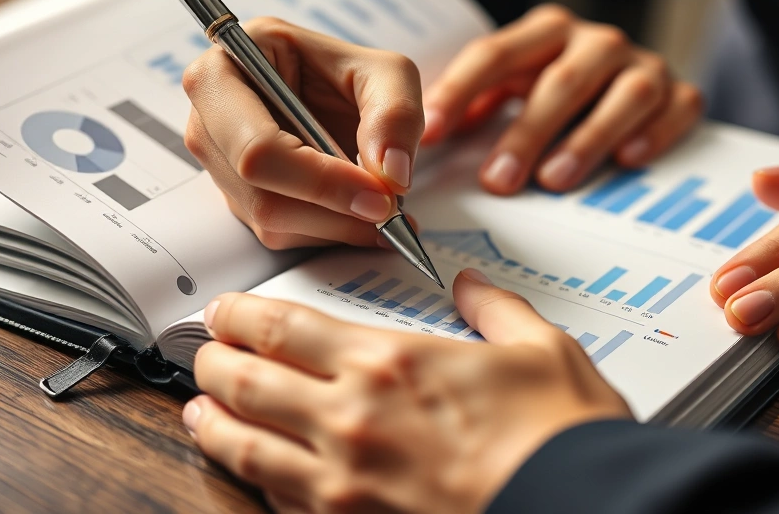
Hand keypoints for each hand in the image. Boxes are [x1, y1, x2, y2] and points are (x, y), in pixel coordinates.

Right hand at [182, 17, 423, 249]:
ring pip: (273, 223)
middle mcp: (208, 122)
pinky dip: (330, 230)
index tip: (378, 196)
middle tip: (389, 211)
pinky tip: (359, 212)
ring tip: (384, 207)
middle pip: (261, 195)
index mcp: (224, 72)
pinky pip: (282, 234)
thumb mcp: (388, 73)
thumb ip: (395, 114)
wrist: (338, 94)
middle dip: (333, 211)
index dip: (320, 181)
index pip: (258, 148)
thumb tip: (391, 176)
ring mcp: (219, 166)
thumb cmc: (349, 72)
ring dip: (337, 226)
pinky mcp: (239, 198)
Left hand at [185, 269, 630, 512]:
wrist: (579, 511)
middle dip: (213, 362)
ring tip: (199, 410)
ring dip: (212, 423)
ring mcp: (342, 483)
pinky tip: (253, 473)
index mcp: (389, 364)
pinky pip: (279, 502)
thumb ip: (497, 309)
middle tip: (204, 353)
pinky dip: (256, 481)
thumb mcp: (540, 350)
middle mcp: (351, 420)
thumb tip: (473, 286)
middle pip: (246, 382)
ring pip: (245, 448)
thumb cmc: (561, 440)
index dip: (241, 314)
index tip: (227, 310)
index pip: (283, 327)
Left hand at [421, 4, 703, 194]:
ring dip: (588, 139)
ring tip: (554, 180)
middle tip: (497, 180)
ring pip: (623, 96)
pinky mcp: (680, 94)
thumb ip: (477, 103)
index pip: (496, 54)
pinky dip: (655, 134)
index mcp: (546, 31)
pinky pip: (677, 109)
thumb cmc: (555, 88)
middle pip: (560, 82)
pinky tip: (629, 161)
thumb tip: (425, 136)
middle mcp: (597, 42)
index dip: (460, 93)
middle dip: (526, 133)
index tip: (431, 134)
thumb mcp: (513, 84)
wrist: (630, 76)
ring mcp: (643, 66)